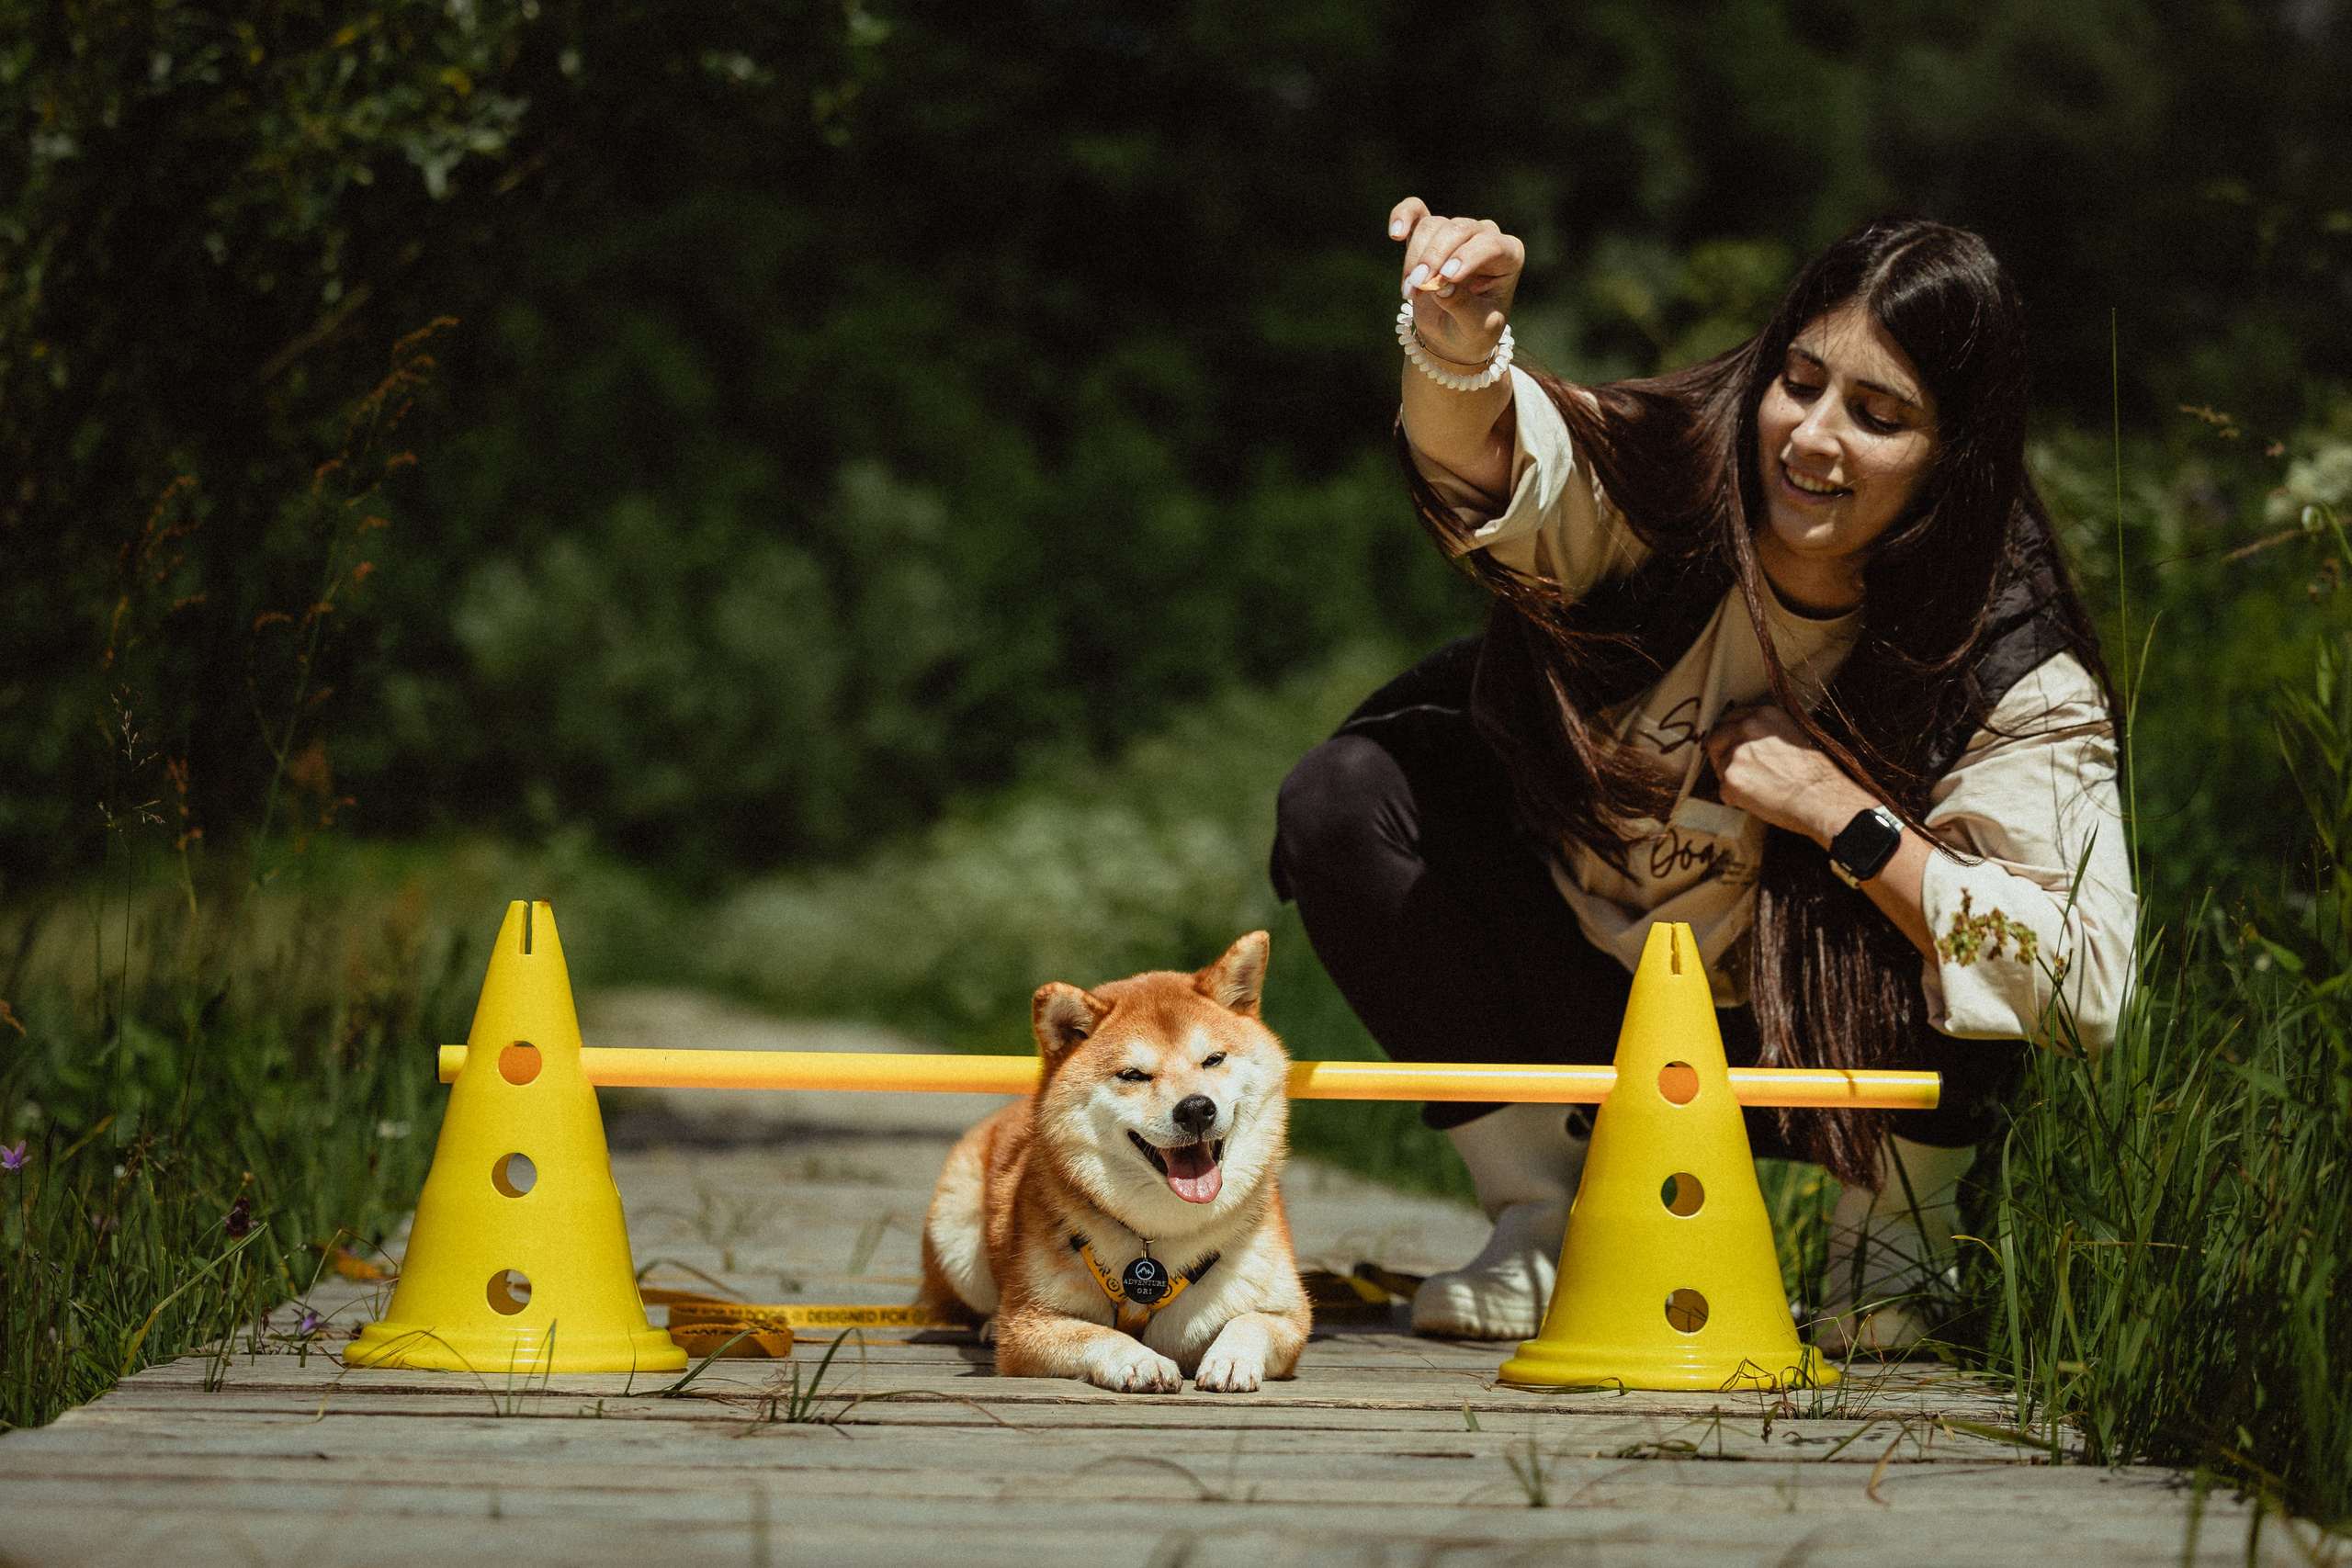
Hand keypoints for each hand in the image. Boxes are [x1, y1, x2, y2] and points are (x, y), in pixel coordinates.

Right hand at [1389, 198, 1523, 365]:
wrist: (1453, 335)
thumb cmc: (1473, 331)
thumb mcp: (1475, 328)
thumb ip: (1463, 307)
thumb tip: (1441, 287)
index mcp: (1507, 256)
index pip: (1490, 244)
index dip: (1466, 257)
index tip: (1445, 278)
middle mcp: (1484, 237)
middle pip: (1458, 229)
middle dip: (1435, 257)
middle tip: (1418, 287)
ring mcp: (1457, 234)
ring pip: (1433, 226)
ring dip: (1415, 258)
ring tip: (1410, 293)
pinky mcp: (1430, 236)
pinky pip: (1415, 211)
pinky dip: (1403, 215)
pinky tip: (1396, 232)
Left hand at [1703, 704, 1874, 844]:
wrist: (1821, 797)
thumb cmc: (1817, 773)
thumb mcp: (1794, 735)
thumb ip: (1766, 732)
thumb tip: (1747, 739)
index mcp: (1763, 715)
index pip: (1730, 718)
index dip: (1730, 735)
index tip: (1732, 746)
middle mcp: (1746, 729)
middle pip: (1716, 738)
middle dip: (1722, 754)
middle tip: (1738, 771)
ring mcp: (1735, 753)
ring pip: (1718, 766)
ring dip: (1730, 777)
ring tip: (1755, 788)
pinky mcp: (1731, 779)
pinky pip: (1722, 790)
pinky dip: (1735, 798)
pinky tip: (1757, 800)